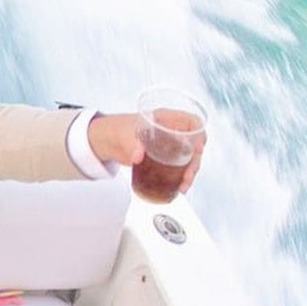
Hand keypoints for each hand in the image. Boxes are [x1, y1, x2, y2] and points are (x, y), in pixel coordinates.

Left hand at [88, 113, 204, 192]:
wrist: (106, 140)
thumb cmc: (116, 129)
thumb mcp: (123, 134)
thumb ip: (131, 143)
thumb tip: (138, 156)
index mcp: (166, 118)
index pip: (192, 122)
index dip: (200, 135)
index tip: (197, 150)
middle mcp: (171, 131)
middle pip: (194, 144)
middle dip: (195, 162)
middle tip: (187, 176)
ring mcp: (169, 145)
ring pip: (189, 158)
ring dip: (189, 173)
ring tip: (183, 187)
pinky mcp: (164, 158)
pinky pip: (179, 166)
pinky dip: (181, 177)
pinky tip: (178, 187)